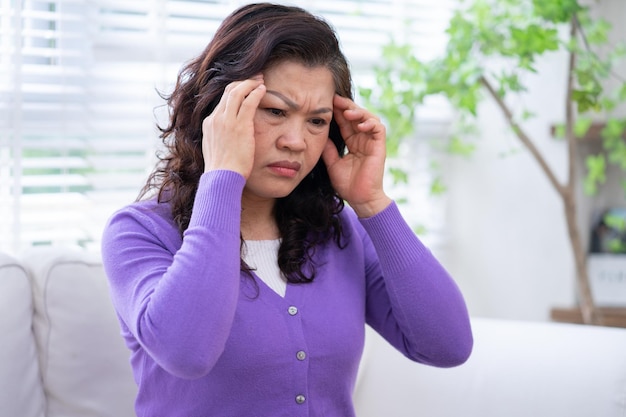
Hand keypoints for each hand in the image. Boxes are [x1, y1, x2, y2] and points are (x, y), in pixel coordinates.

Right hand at [201, 76, 265, 177]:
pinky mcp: (239, 126)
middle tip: (255, 78)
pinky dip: (256, 93)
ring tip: (261, 80)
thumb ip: (221, 139)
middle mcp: (216, 119)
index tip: (245, 87)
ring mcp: (226, 121)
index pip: (222, 100)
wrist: (222, 178)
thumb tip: (228, 139)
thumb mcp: (216, 150)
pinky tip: (264, 89)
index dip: (235, 90)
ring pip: (237, 92)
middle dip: (243, 82)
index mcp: (210, 124)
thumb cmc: (223, 171)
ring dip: (250, 83)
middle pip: (228, 91)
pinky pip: (248, 102)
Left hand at [322, 95, 391, 217]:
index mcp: (352, 142)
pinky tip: (360, 124)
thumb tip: (319, 133)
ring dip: (358, 112)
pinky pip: (378, 129)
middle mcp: (362, 139)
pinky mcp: (379, 147)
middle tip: (335, 100)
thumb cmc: (347, 185)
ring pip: (369, 118)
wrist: (360, 199)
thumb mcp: (332, 163)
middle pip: (357, 116)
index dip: (337, 112)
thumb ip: (328, 149)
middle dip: (346, 106)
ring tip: (347, 113)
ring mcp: (372, 142)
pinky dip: (370, 123)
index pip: (345, 122)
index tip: (326, 103)